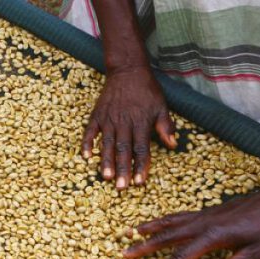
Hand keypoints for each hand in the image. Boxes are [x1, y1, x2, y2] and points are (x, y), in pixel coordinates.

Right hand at [82, 65, 176, 188]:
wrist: (127, 71)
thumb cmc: (146, 90)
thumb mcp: (161, 106)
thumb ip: (165, 126)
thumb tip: (173, 145)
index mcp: (141, 122)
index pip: (141, 148)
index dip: (141, 166)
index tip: (139, 182)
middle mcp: (124, 123)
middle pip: (124, 150)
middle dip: (123, 169)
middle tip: (121, 187)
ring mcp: (109, 119)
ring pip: (108, 144)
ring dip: (106, 161)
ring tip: (106, 177)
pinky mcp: (97, 115)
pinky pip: (90, 131)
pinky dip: (87, 143)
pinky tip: (86, 156)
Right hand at [123, 183, 259, 258]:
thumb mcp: (256, 252)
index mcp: (213, 236)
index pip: (183, 256)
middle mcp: (203, 224)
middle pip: (167, 236)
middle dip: (144, 246)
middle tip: (124, 253)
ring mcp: (203, 216)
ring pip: (170, 222)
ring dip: (149, 228)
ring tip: (131, 233)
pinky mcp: (206, 212)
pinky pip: (178, 216)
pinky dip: (163, 220)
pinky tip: (158, 223)